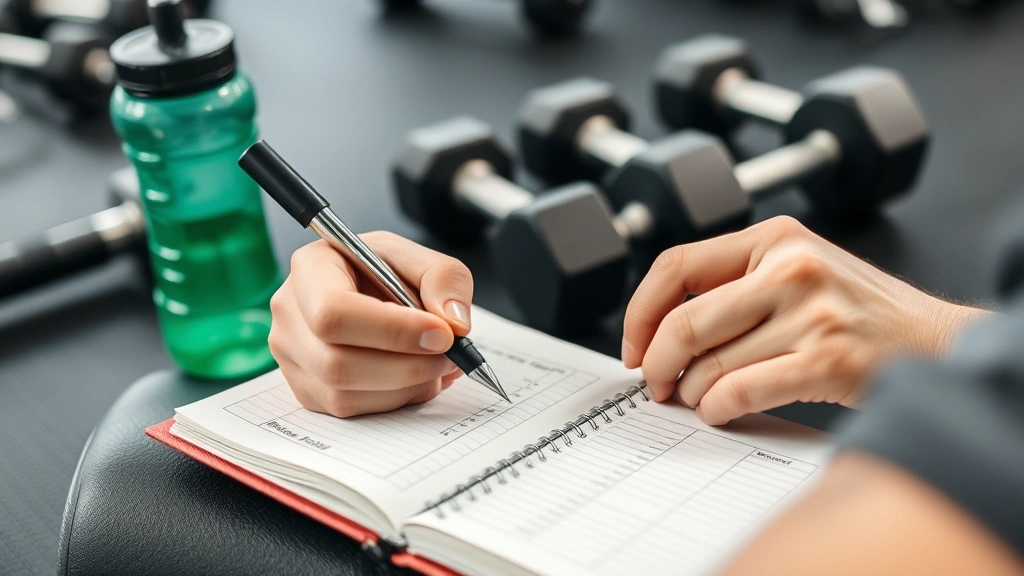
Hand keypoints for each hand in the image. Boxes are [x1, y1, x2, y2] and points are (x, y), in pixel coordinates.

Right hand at [269, 232, 473, 417]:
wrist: (373, 292)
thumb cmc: (387, 271)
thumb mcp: (422, 259)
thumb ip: (445, 279)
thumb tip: (453, 323)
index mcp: (311, 267)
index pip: (334, 311)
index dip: (392, 331)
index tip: (440, 334)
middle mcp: (290, 314)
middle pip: (336, 363)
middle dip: (406, 366)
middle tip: (448, 355)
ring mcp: (292, 357)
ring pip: (345, 395)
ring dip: (405, 386)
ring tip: (438, 364)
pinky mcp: (307, 390)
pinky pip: (351, 410)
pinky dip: (394, 399)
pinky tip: (415, 376)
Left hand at [622, 217, 989, 425]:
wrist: (932, 340)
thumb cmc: (858, 310)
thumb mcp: (798, 268)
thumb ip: (736, 282)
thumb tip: (658, 328)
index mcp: (774, 239)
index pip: (675, 265)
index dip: (640, 311)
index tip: (633, 344)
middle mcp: (791, 268)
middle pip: (684, 321)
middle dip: (656, 363)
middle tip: (656, 382)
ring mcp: (810, 314)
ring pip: (709, 364)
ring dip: (691, 392)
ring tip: (698, 397)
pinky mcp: (825, 361)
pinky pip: (739, 391)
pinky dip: (718, 408)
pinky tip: (722, 409)